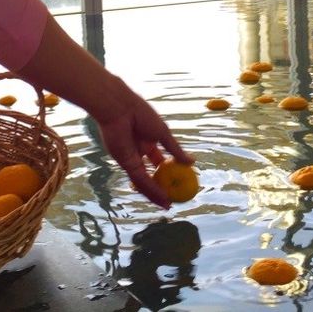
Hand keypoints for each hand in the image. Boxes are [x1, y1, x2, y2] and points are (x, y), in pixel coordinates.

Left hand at [93, 81, 194, 209]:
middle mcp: (139, 152)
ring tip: (168, 204)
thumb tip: (192, 162)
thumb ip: (176, 150)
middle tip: (173, 197)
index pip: (159, 161)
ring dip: (156, 193)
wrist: (121, 109)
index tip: (180, 181)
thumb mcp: (163, 134)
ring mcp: (132, 159)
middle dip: (161, 186)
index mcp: (148, 141)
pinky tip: (162, 198)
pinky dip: (151, 190)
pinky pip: (140, 180)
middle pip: (151, 174)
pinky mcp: (126, 164)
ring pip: (145, 181)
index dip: (168, 172)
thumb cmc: (142, 114)